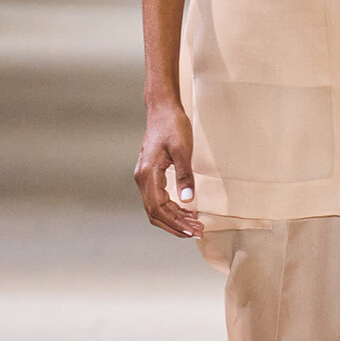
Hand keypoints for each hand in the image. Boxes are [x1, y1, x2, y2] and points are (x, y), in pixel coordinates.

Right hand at [134, 101, 202, 238]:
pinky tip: (186, 210)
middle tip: (197, 231)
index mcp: (148, 174)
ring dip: (174, 218)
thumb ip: (184, 175)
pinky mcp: (150, 174)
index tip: (192, 230)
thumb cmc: (172, 125)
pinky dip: (171, 208)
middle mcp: (142, 178)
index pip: (158, 208)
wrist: (162, 109)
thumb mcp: (182, 150)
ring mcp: (144, 177)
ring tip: (194, 224)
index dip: (175, 222)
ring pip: (156, 207)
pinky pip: (158, 198)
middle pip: (155, 213)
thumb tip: (187, 199)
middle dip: (175, 225)